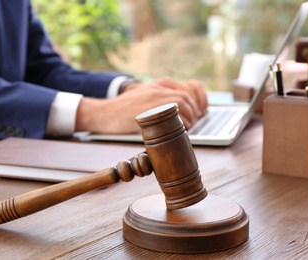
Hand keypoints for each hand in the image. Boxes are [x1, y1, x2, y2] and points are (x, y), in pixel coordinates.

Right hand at [75, 77, 207, 133]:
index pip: (190, 87)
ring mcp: (155, 95)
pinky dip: (181, 122)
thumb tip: (183, 112)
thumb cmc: (125, 110)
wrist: (105, 113)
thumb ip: (162, 100)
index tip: (201, 111)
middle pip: (188, 95)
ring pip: (183, 102)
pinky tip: (177, 129)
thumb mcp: (145, 97)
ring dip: (189, 116)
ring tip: (187, 127)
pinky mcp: (151, 107)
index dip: (200, 100)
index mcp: (161, 83)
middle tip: (195, 122)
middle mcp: (160, 86)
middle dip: (196, 110)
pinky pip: (175, 112)